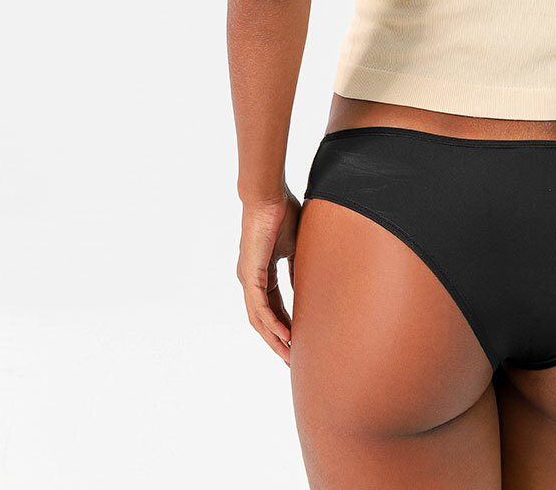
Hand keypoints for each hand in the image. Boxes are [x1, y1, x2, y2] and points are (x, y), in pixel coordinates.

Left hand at [236, 190, 301, 364]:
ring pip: (259, 318)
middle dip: (277, 340)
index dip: (285, 324)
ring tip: (289, 356)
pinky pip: (260, 307)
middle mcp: (250, 279)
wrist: (269, 196)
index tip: (298, 341)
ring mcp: (248, 278)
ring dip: (274, 339)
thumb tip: (307, 287)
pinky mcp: (251, 274)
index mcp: (261, 272)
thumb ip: (298, 268)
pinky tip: (285, 336)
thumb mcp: (295, 247)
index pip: (272, 307)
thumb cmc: (282, 213)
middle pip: (262, 319)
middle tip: (291, 360)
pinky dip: (273, 323)